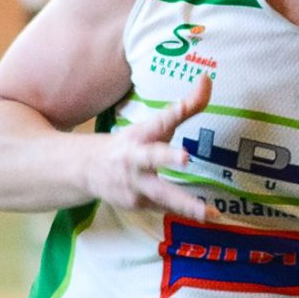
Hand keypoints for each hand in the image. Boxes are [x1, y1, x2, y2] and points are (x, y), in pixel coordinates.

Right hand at [86, 76, 219, 220]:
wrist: (87, 170)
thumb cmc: (132, 143)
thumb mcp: (154, 124)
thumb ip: (185, 107)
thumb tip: (207, 79)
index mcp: (142, 134)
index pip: (162, 119)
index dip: (178, 111)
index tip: (188, 103)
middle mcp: (136, 157)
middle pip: (152, 156)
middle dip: (168, 156)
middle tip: (185, 157)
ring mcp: (134, 183)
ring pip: (162, 195)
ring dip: (186, 205)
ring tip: (211, 213)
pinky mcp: (137, 204)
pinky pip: (166, 209)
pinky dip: (185, 213)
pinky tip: (206, 217)